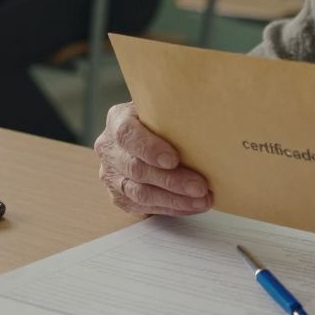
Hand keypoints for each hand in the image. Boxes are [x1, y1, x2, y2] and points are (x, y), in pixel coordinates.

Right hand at [93, 102, 212, 215]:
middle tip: (200, 186)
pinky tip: (192, 206)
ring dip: (174, 199)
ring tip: (202, 200)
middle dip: (171, 180)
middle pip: (136, 169)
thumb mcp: (164, 107)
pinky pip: (144, 207)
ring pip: (140, 193)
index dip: (149, 148)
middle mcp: (109, 149)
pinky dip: (171, 208)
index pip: (127, 135)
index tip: (173, 159)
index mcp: (117, 120)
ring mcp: (111, 175)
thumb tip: (206, 112)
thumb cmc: (162, 119)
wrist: (149, 133)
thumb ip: (175, 109)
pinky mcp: (119, 196)